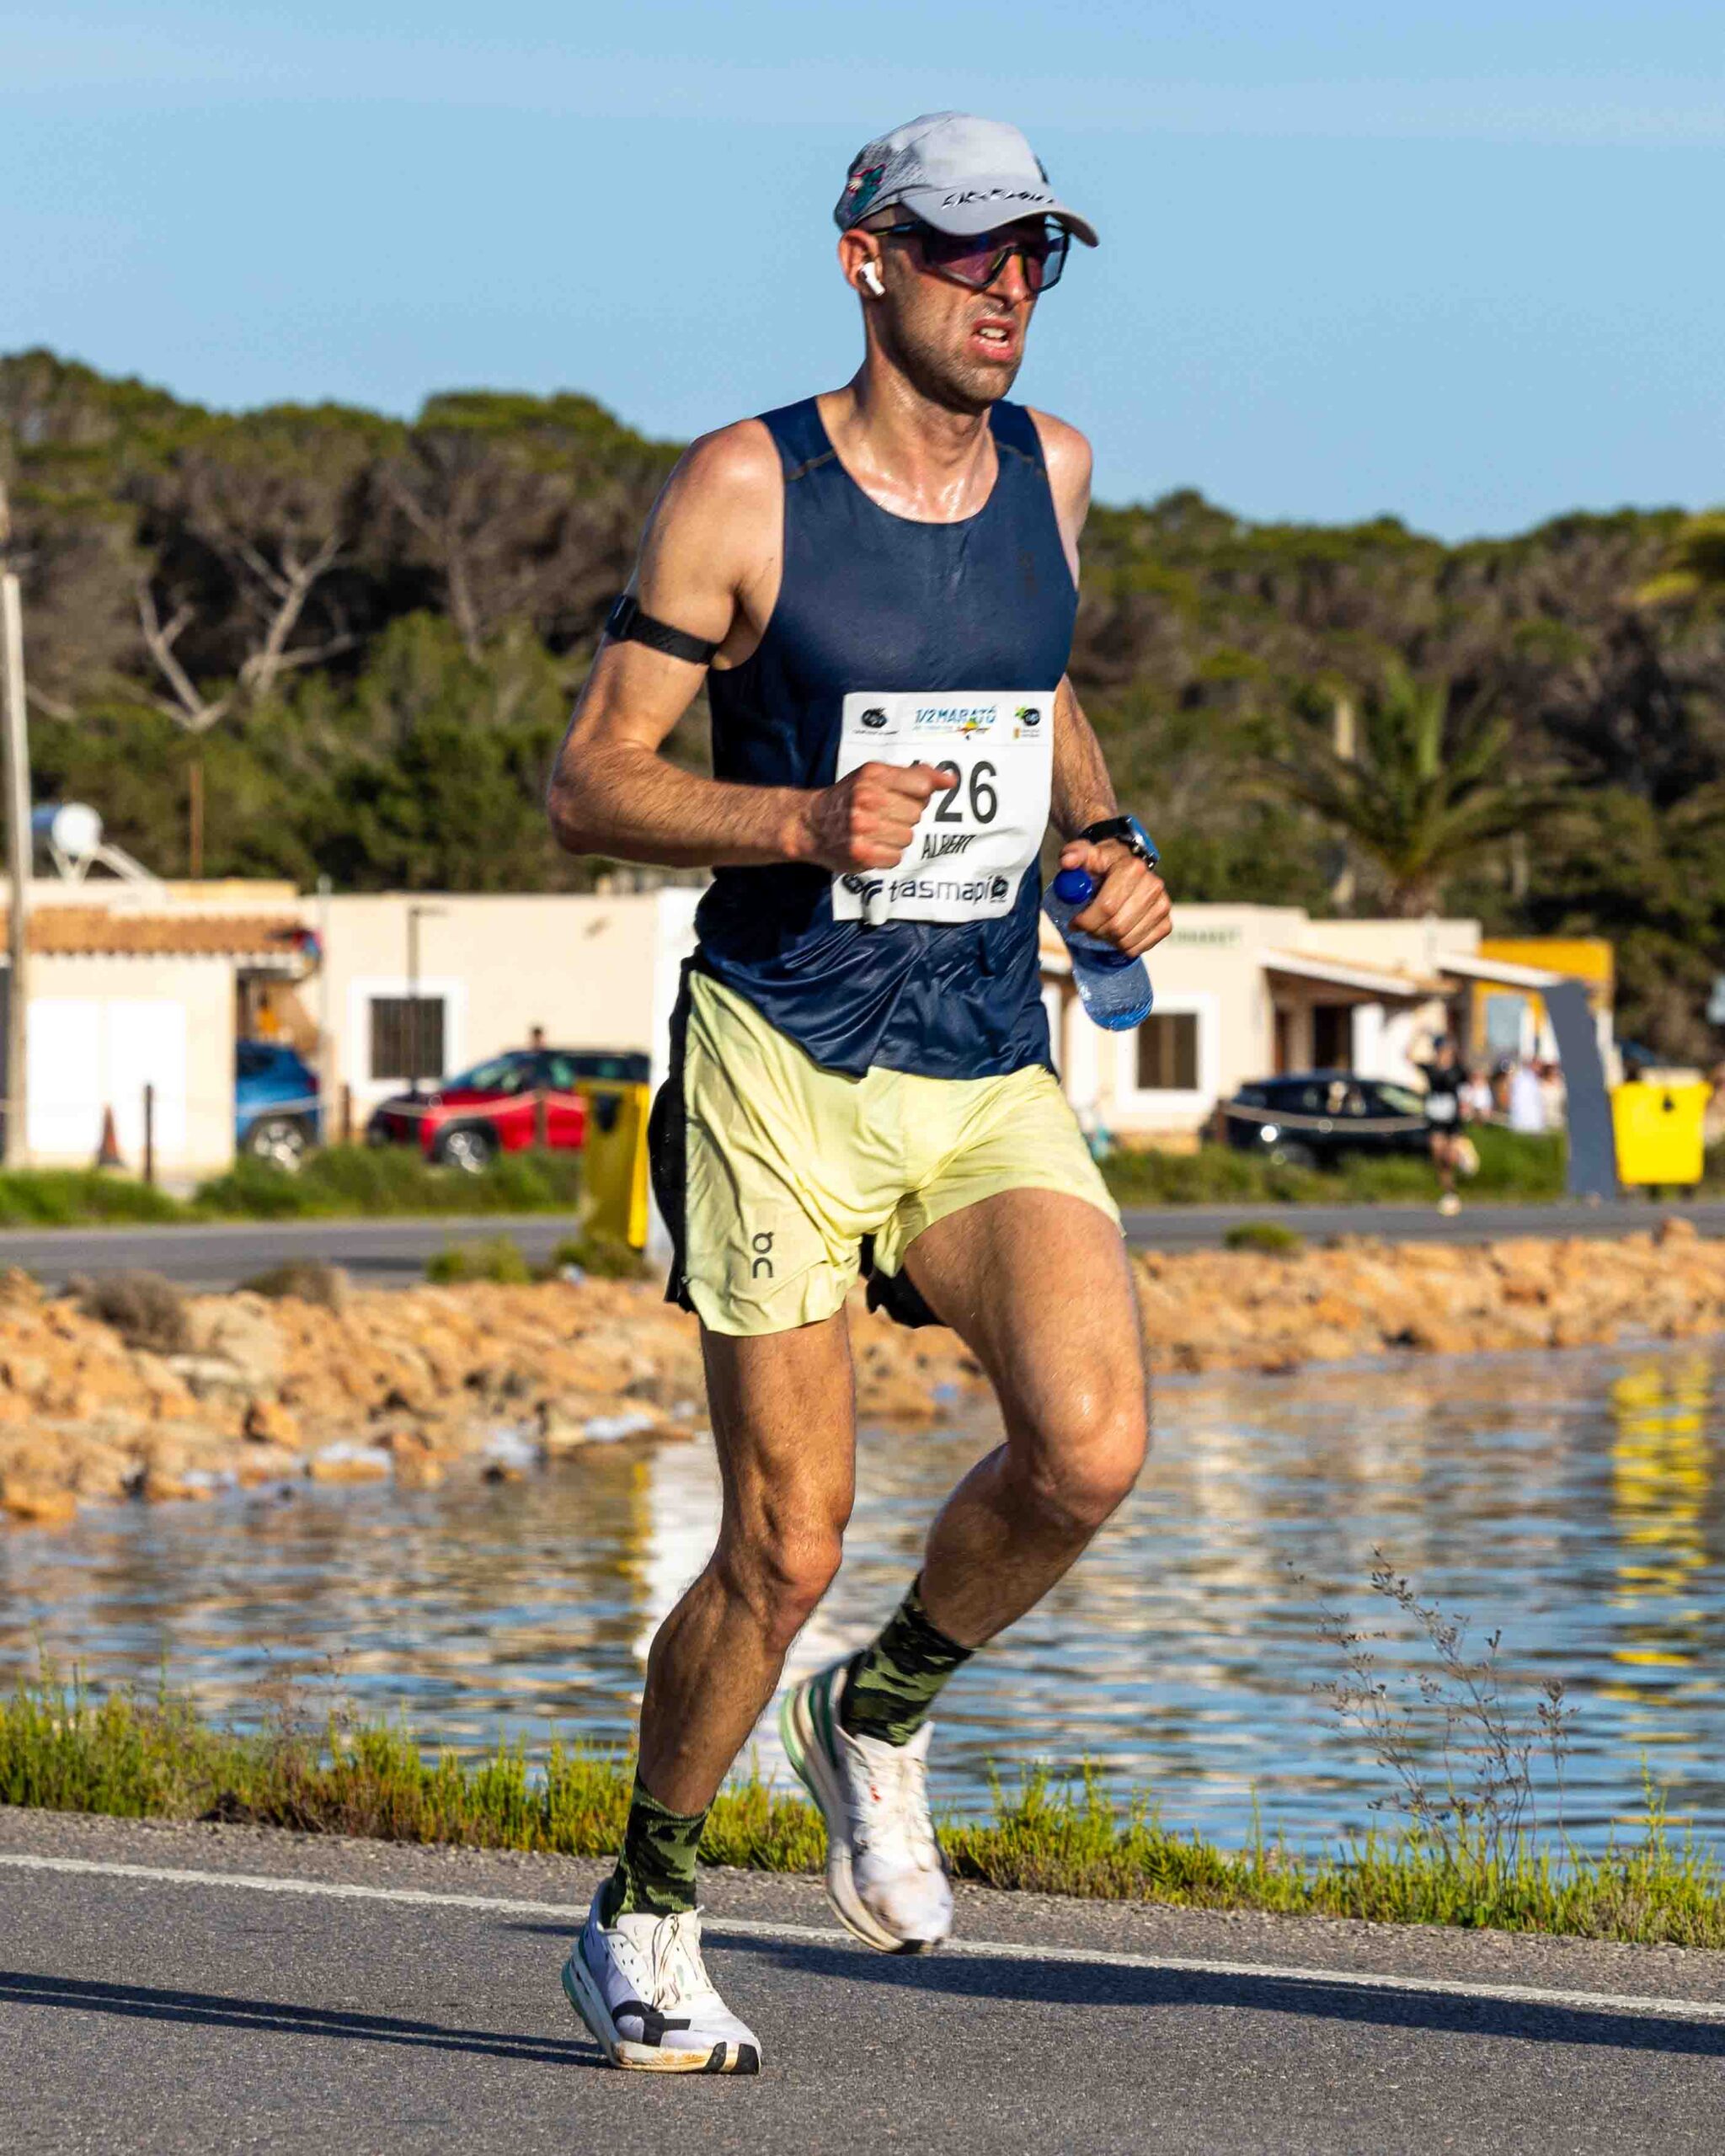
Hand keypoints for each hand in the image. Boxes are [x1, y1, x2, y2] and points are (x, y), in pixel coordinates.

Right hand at [797, 761, 958, 872]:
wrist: (810, 823)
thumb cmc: (849, 798)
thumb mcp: (876, 776)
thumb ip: (914, 776)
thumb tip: (949, 780)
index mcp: (873, 775)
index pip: (921, 786)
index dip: (917, 794)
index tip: (903, 796)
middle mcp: (867, 799)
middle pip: (916, 814)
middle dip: (904, 817)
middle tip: (882, 815)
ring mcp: (862, 827)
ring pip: (908, 837)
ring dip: (895, 837)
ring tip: (875, 831)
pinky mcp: (860, 853)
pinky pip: (896, 857)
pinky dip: (886, 855)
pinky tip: (871, 846)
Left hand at [1057, 837, 1171, 958]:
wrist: (1127, 867)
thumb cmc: (1104, 864)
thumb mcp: (1088, 855)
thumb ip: (1075, 854)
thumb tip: (1067, 862)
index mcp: (1132, 869)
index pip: (1107, 907)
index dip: (1086, 920)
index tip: (1075, 922)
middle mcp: (1153, 886)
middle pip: (1117, 927)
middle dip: (1095, 931)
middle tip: (1087, 927)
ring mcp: (1162, 905)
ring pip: (1127, 941)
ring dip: (1108, 940)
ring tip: (1101, 927)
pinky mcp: (1166, 923)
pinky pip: (1140, 947)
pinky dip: (1123, 946)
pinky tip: (1116, 933)